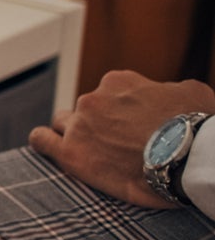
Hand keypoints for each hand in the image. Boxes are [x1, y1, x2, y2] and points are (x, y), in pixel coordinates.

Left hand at [29, 70, 214, 208]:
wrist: (189, 157)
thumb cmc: (196, 125)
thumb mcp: (191, 93)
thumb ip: (168, 90)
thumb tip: (165, 95)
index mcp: (118, 82)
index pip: (110, 94)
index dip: (123, 112)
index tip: (136, 127)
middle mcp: (93, 98)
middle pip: (86, 110)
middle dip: (98, 123)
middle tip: (118, 143)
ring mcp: (80, 125)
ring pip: (63, 124)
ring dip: (73, 133)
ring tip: (93, 151)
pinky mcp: (72, 153)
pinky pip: (42, 141)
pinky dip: (43, 142)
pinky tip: (49, 147)